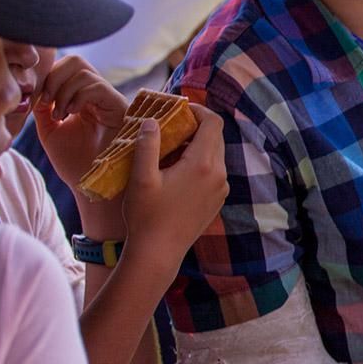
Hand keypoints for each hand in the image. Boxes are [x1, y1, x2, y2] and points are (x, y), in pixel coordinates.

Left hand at [30, 55, 128, 220]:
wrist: (92, 186)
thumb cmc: (74, 163)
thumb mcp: (49, 131)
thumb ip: (42, 107)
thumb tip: (35, 86)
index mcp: (81, 97)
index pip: (64, 68)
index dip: (45, 77)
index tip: (36, 101)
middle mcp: (97, 94)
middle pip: (75, 60)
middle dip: (53, 78)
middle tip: (46, 102)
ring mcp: (109, 99)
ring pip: (83, 70)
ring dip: (62, 90)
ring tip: (59, 115)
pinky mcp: (119, 107)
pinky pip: (96, 85)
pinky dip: (77, 97)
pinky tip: (69, 115)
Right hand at [119, 107, 227, 265]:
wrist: (158, 253)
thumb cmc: (146, 216)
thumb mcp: (140, 177)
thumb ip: (147, 145)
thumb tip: (152, 121)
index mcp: (203, 164)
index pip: (213, 123)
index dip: (198, 110)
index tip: (178, 110)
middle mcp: (219, 175)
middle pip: (215, 137)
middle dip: (195, 127)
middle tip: (170, 128)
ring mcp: (221, 190)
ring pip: (215, 155)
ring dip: (197, 146)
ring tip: (170, 151)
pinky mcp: (217, 201)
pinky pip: (213, 172)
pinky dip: (200, 164)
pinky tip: (176, 172)